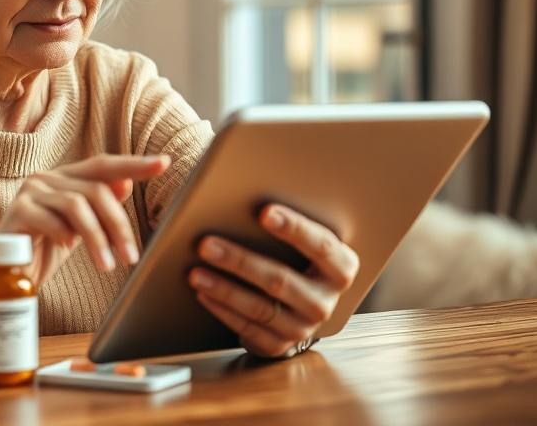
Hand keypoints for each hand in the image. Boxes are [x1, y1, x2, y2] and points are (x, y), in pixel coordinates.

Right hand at [0, 153, 170, 287]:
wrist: (0, 274)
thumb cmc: (41, 250)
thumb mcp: (78, 231)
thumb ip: (99, 208)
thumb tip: (125, 182)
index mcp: (65, 179)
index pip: (104, 165)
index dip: (134, 164)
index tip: (163, 163)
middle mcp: (47, 178)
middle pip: (96, 190)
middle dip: (118, 225)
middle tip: (130, 256)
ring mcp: (30, 191)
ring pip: (78, 205)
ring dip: (98, 238)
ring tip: (107, 265)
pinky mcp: (17, 210)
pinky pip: (52, 220)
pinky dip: (65, 236)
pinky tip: (65, 250)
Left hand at [188, 204, 359, 357]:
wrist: (295, 304)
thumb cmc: (293, 257)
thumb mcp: (301, 241)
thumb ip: (283, 222)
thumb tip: (244, 190)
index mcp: (341, 266)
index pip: (321, 245)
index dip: (294, 228)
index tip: (263, 212)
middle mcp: (326, 300)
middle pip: (281, 280)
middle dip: (240, 261)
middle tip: (205, 244)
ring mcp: (304, 326)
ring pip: (260, 307)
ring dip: (224, 288)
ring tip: (195, 272)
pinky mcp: (280, 345)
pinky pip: (248, 328)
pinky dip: (222, 310)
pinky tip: (203, 292)